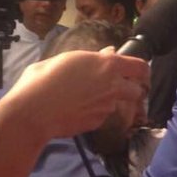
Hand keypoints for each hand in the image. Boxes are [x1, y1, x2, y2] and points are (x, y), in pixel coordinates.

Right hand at [2, 48, 149, 144]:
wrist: (34, 111)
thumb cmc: (43, 78)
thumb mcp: (68, 59)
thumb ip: (94, 57)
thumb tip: (109, 53)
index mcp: (107, 65)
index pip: (140, 67)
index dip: (142, 70)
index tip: (139, 73)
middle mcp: (113, 86)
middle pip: (137, 90)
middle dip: (131, 90)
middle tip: (116, 88)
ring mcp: (107, 107)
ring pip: (118, 104)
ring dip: (109, 102)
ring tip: (87, 99)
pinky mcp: (98, 123)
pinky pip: (102, 116)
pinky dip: (95, 113)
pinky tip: (77, 110)